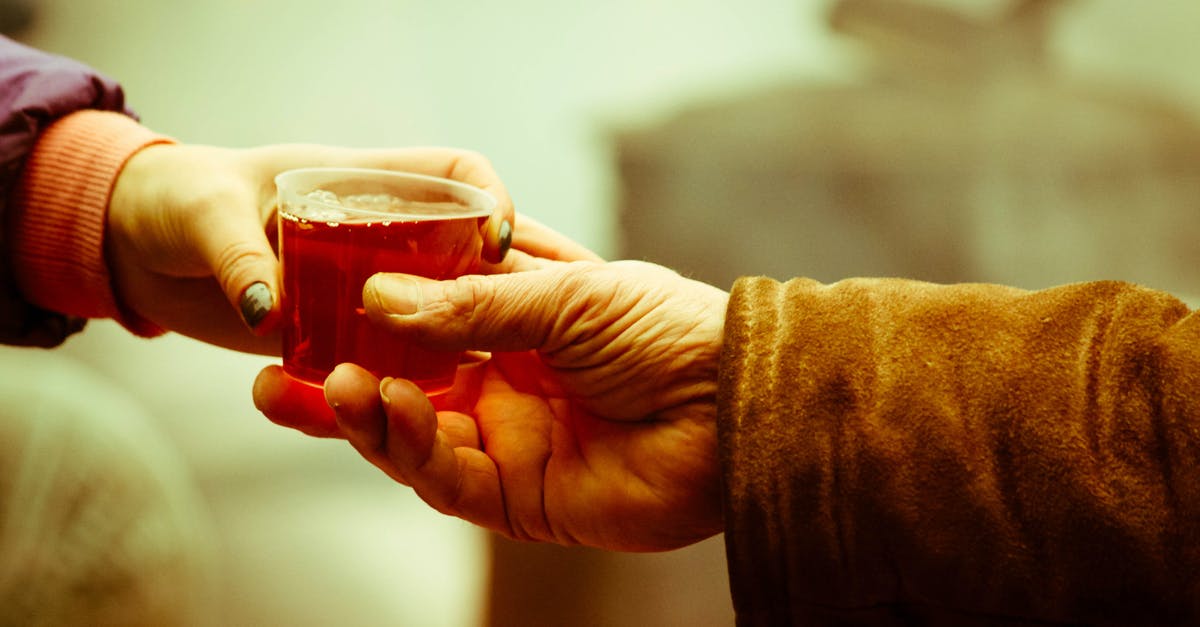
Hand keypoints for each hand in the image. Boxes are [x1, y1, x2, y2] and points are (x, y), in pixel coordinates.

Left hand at [106, 143, 521, 353]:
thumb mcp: (205, 214)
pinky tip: (377, 416)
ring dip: (440, 358)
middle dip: (491, 297)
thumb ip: (238, 255)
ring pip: (430, 322)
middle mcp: (381, 235)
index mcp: (366, 181)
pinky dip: (380, 392)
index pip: (455, 174)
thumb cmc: (173, 199)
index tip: (493, 247)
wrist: (138, 248)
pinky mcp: (338, 335)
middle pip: (463, 259)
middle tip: (502, 342)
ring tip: (443, 390)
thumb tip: (266, 313)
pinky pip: (375, 364)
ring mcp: (363, 289)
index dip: (489, 200)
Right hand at [255, 260, 727, 550]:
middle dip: (336, 384)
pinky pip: (448, 480)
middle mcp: (502, 387)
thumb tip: (375, 296)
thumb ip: (471, 304)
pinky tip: (387, 409)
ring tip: (333, 385)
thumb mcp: (565, 294)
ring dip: (364, 415)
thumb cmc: (665, 329)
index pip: (418, 326)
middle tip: (274, 372)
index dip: (361, 321)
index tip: (304, 305)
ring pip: (410, 439)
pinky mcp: (521, 500)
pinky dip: (410, 449)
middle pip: (399, 390)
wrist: (736, 404)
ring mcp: (508, 444)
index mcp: (514, 327)